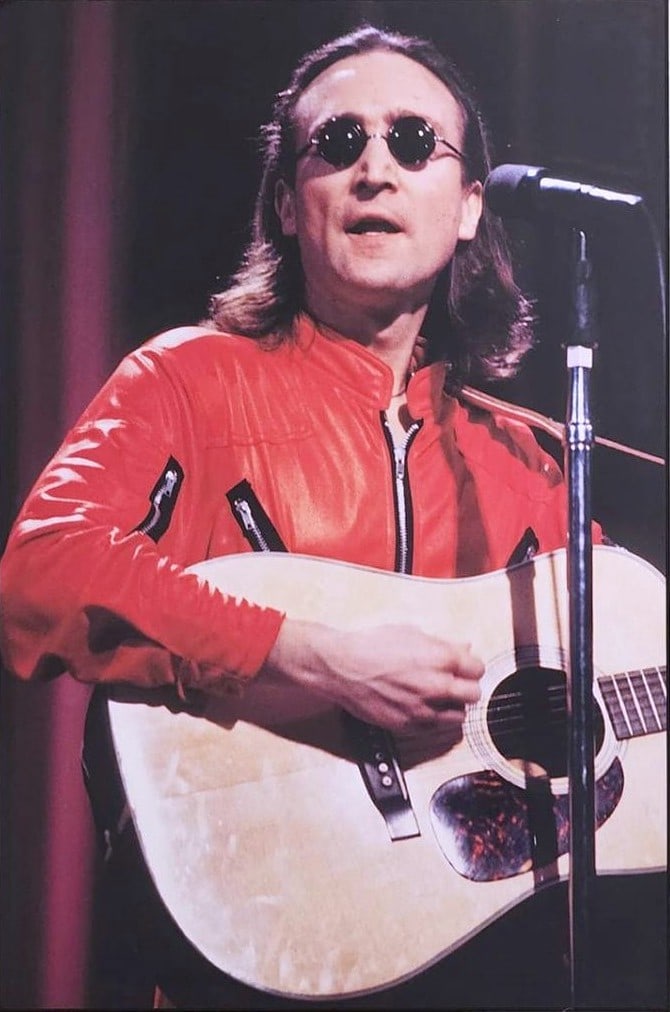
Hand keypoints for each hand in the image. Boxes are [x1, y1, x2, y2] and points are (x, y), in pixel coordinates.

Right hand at [264, 618, 483, 733]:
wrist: (341, 667)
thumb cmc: (372, 645)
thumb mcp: (410, 633)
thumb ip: (442, 644)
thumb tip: (464, 648)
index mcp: (442, 658)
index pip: (478, 669)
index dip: (470, 667)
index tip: (463, 667)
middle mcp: (437, 686)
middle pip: (473, 695)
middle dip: (466, 688)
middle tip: (454, 684)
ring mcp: (424, 709)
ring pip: (457, 717)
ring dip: (452, 707)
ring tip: (437, 697)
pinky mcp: (408, 725)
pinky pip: (434, 728)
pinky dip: (433, 719)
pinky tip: (422, 707)